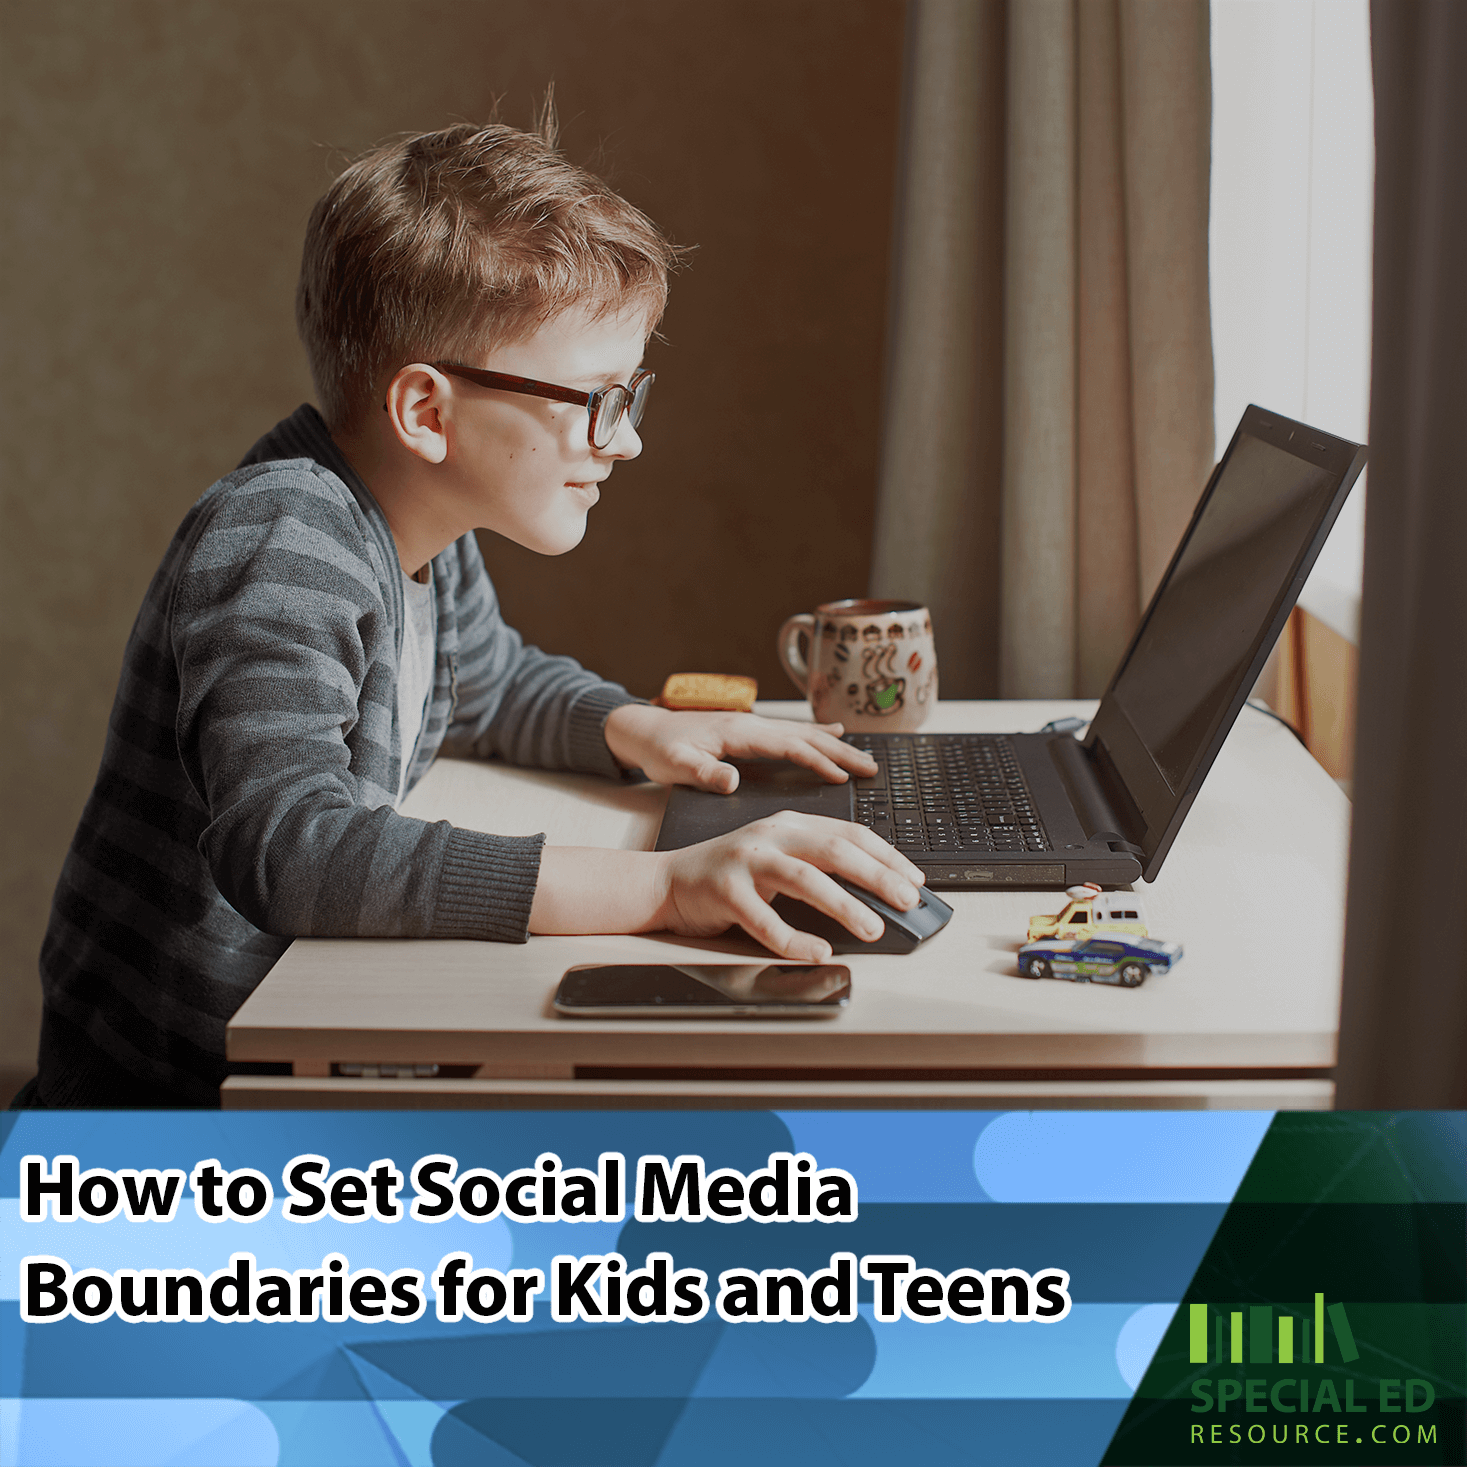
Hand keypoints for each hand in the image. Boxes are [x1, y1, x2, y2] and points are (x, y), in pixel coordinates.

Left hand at [604, 703, 876, 791]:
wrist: (641, 729)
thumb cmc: (657, 748)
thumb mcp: (673, 765)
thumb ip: (702, 772)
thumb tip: (731, 780)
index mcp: (740, 732)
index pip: (789, 746)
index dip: (818, 761)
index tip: (844, 776)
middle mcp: (752, 724)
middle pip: (807, 736)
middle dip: (841, 752)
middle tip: (872, 769)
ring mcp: (753, 725)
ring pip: (804, 733)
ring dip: (835, 745)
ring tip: (865, 759)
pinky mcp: (750, 731)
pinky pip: (792, 733)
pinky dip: (817, 735)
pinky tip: (833, 733)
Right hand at [653, 810, 925, 960]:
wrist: (666, 881)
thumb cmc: (730, 876)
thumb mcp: (779, 861)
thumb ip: (818, 869)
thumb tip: (876, 898)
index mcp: (791, 825)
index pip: (850, 833)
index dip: (887, 856)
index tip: (916, 879)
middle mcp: (771, 836)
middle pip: (835, 850)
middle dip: (877, 876)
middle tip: (907, 900)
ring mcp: (747, 861)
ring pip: (805, 878)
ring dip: (844, 905)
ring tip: (872, 927)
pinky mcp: (724, 890)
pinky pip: (764, 918)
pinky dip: (794, 938)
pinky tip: (819, 951)